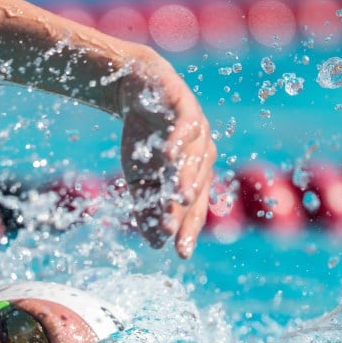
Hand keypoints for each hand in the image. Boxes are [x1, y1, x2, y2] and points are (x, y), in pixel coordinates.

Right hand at [119, 48, 215, 258]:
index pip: (194, 208)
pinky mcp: (186, 106)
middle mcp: (202, 155)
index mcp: (194, 175)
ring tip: (179, 197)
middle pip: (196, 186)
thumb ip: (148, 207)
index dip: (188, 230)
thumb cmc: (143, 137)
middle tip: (171, 230)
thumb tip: (155, 243)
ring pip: (195, 158)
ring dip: (186, 177)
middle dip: (185, 209)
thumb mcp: (139, 178)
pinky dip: (178, 140)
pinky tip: (167, 156)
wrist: (139, 89)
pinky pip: (185, 125)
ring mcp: (197, 130)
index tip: (180, 253)